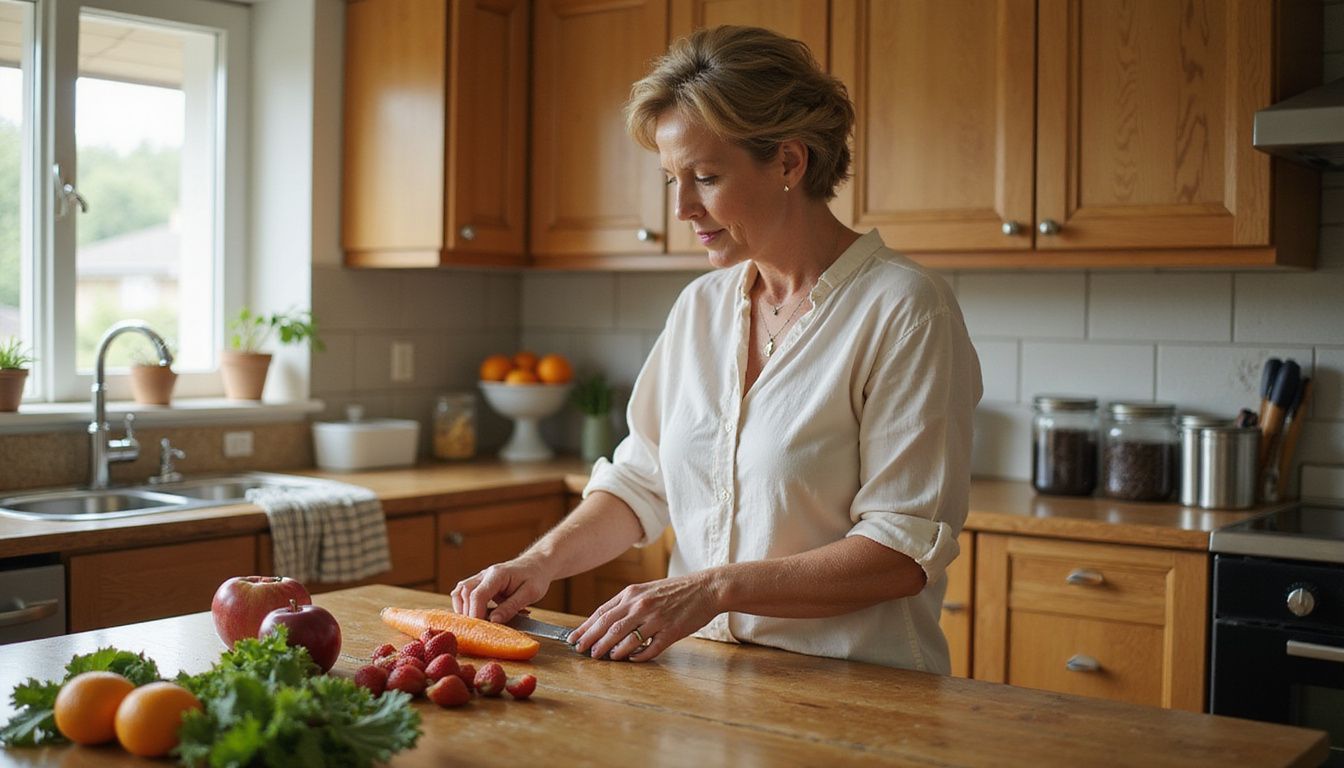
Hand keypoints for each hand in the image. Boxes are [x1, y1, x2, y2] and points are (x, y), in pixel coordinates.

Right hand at [451, 557, 552, 622]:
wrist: (537, 564)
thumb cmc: (536, 577)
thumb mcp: (530, 593)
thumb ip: (511, 607)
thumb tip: (493, 621)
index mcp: (497, 575)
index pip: (478, 594)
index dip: (475, 613)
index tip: (479, 629)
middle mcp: (485, 574)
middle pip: (464, 592)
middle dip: (467, 613)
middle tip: (477, 629)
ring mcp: (481, 578)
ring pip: (460, 591)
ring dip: (462, 609)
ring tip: (473, 623)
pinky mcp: (480, 583)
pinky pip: (465, 593)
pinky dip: (466, 605)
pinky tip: (476, 616)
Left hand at [569, 572, 719, 661]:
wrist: (706, 588)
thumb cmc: (676, 590)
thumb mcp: (647, 590)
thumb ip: (627, 603)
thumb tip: (606, 622)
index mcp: (633, 593)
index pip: (602, 612)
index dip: (586, 627)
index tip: (574, 638)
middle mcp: (641, 605)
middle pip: (609, 626)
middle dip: (591, 640)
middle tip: (580, 651)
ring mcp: (655, 618)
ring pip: (625, 638)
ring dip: (611, 650)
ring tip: (601, 657)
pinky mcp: (670, 631)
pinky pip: (649, 649)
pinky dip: (638, 656)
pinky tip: (631, 660)